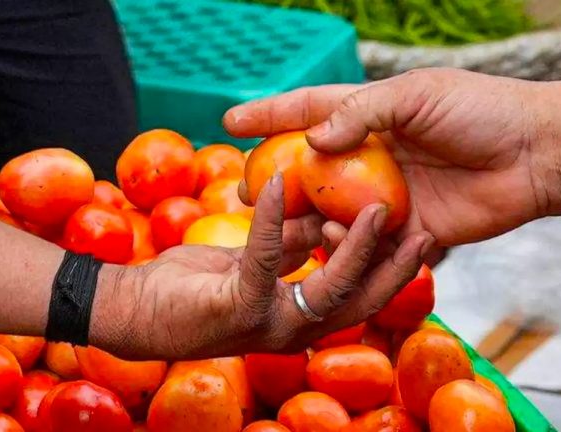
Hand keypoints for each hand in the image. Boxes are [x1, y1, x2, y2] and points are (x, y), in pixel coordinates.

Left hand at [92, 175, 432, 359]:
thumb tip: (319, 220)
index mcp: (296, 317)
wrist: (134, 311)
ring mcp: (266, 324)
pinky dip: (273, 219)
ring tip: (377, 208)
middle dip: (395, 270)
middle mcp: (290, 329)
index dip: (391, 273)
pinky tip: (277, 185)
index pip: (358, 297)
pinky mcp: (237, 308)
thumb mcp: (250, 261)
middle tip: (426, 232)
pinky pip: (265, 257)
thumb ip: (287, 247)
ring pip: (328, 288)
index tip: (417, 238)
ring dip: (354, 247)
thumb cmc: (189, 287)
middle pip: (360, 302)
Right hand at [224, 68, 555, 245]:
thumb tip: (311, 140)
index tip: (229, 120)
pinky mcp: (405, 228)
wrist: (533, 155)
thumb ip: (361, 113)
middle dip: (275, 182)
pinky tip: (339, 241)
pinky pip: (366, 241)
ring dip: (306, 220)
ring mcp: (385, 194)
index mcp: (370, 116)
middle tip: (246, 196)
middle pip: (310, 170)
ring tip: (288, 227)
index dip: (267, 114)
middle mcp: (370, 157)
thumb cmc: (478, 111)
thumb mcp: (416, 95)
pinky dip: (348, 243)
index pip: (307, 111)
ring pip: (331, 211)